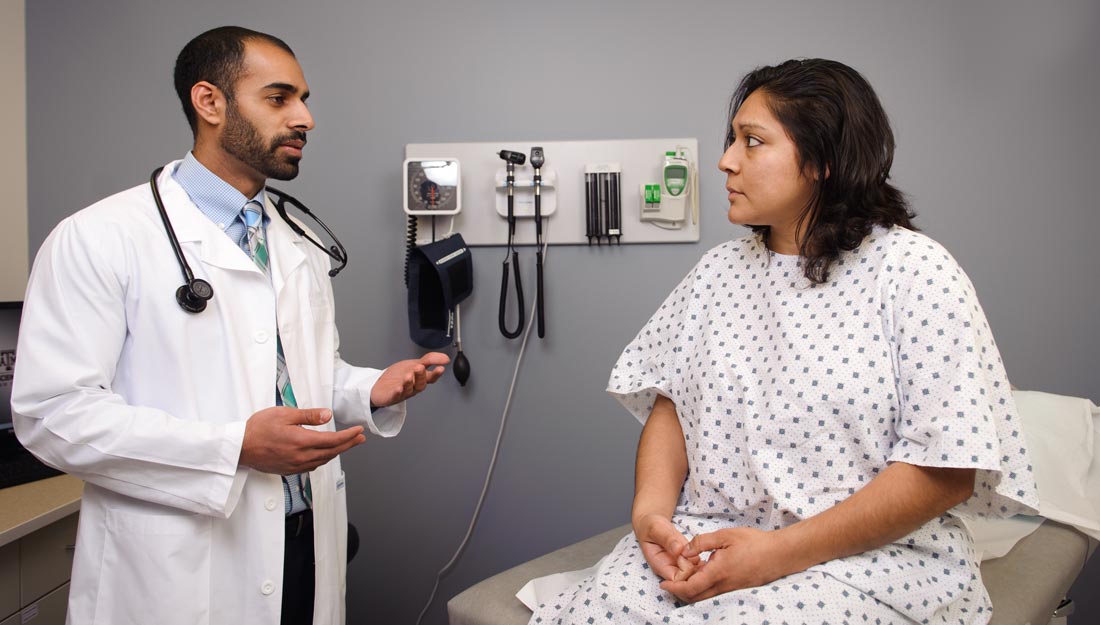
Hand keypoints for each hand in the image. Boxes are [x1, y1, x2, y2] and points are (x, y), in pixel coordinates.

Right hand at [239, 406, 364, 473]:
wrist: (240, 448)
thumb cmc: (258, 429)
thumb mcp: (284, 414)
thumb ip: (308, 415)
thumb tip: (327, 415)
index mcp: (301, 441)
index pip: (333, 440)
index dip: (349, 436)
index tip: (359, 431)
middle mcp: (301, 456)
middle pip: (332, 452)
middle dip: (349, 444)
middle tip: (360, 438)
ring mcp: (295, 465)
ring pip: (324, 460)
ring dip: (337, 452)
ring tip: (347, 444)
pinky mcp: (290, 470)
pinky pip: (313, 466)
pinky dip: (323, 459)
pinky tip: (325, 453)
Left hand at [369, 352, 449, 407]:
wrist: (380, 385)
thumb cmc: (398, 376)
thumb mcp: (414, 364)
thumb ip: (429, 360)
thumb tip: (445, 358)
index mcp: (419, 379)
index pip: (431, 377)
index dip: (436, 374)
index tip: (440, 368)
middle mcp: (413, 387)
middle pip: (420, 384)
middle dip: (420, 376)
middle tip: (419, 367)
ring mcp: (403, 392)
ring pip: (409, 389)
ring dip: (409, 383)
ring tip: (408, 375)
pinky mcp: (392, 396)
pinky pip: (396, 396)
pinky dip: (398, 392)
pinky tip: (398, 388)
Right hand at [634, 514, 698, 581]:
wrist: (654, 525)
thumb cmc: (652, 527)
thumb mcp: (656, 529)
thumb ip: (667, 539)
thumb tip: (679, 549)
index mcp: (660, 566)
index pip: (677, 579)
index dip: (685, 568)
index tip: (684, 552)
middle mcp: (672, 570)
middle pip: (689, 580)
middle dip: (695, 566)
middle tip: (693, 549)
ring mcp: (681, 566)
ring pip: (698, 574)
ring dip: (702, 563)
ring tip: (699, 547)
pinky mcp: (689, 560)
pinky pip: (701, 566)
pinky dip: (705, 559)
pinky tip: (704, 548)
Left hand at [659, 527, 794, 602]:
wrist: (781, 554)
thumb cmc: (755, 542)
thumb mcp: (726, 535)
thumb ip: (702, 542)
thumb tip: (685, 550)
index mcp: (718, 572)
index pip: (691, 587)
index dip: (675, 588)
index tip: (663, 584)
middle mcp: (724, 585)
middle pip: (695, 597)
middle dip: (679, 592)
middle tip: (669, 584)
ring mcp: (732, 588)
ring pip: (706, 595)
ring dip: (691, 590)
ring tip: (683, 578)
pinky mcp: (738, 587)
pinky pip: (716, 592)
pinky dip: (704, 587)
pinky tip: (702, 574)